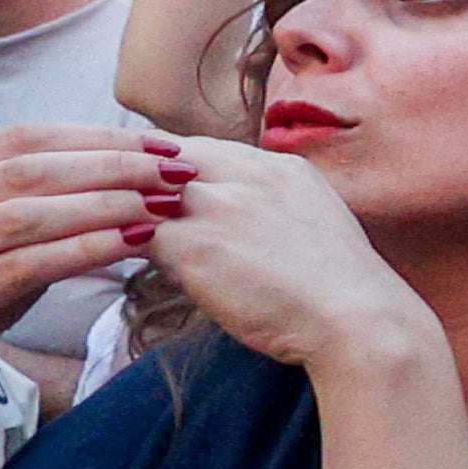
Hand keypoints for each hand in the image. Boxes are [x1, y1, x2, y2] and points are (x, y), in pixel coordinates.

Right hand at [0, 126, 178, 423]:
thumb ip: (28, 211)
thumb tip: (120, 176)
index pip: (14, 140)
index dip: (93, 137)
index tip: (157, 143)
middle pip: (25, 169)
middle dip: (111, 164)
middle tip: (176, 169)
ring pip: (22, 213)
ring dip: (104, 204)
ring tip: (164, 204)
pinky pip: (18, 269)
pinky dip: (82, 250)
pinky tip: (131, 245)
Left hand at [132, 138, 432, 380]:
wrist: (357, 319)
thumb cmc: (341, 292)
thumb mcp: (314, 225)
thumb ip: (271, 210)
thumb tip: (235, 225)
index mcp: (283, 168)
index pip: (201, 149)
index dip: (168, 167)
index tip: (149, 189)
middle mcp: (249, 173)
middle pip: (162, 157)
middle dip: (134, 180)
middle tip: (111, 203)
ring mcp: (220, 203)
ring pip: (142, 192)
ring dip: (127, 214)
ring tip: (114, 235)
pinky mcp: (194, 242)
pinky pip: (136, 234)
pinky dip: (130, 249)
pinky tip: (136, 268)